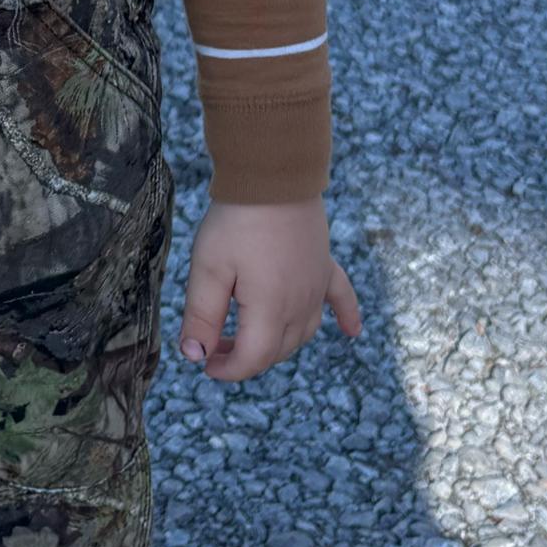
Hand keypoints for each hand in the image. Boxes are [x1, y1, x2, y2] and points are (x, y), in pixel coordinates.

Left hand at [178, 196, 358, 381]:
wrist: (273, 176)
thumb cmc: (237, 221)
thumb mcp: (208, 269)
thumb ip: (201, 316)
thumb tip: (194, 356)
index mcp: (270, 310)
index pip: (252, 360)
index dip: (227, 370)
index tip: (203, 363)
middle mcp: (300, 305)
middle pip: (276, 350)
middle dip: (245, 357)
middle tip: (213, 344)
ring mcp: (317, 286)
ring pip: (302, 333)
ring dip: (277, 344)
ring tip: (247, 336)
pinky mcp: (325, 265)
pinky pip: (342, 299)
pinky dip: (347, 318)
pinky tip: (352, 333)